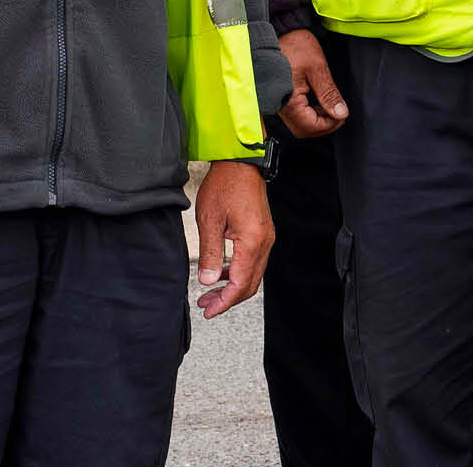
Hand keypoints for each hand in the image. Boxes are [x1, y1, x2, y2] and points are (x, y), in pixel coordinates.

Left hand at [193, 159, 272, 318]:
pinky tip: (222, 273)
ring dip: (233, 286)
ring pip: (253, 274)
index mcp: (252, 242)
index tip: (209, 311)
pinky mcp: (263, 232)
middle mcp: (264, 242)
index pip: (241, 284)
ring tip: (210, 293)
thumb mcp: (210, 219)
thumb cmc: (225, 184)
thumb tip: (208, 281)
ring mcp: (266, 237)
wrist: (241, 161)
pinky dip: (238, 272)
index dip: (224, 302)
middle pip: (250, 284)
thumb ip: (211, 253)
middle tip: (206, 305)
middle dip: (228, 299)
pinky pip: (253, 261)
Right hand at [278, 29, 347, 138]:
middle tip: (338, 112)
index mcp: (287, 101)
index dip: (329, 125)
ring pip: (299, 123)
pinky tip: (318, 101)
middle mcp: (280, 105)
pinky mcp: (280, 97)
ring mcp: (278, 102)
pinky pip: (295, 114)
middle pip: (303, 129)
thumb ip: (329, 94)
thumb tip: (341, 113)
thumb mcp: (317, 68)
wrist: (281, 30)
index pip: (310, 127)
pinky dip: (309, 112)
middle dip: (323, 125)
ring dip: (317, 119)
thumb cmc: (295, 44)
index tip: (342, 115)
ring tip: (330, 105)